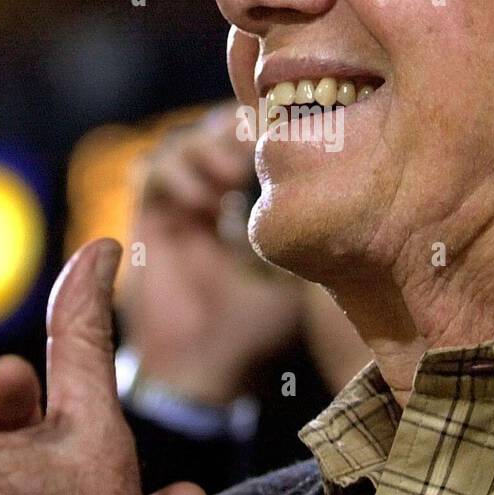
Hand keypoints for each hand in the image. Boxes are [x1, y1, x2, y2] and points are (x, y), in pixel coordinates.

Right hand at [117, 102, 303, 404]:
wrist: (203, 365)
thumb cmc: (254, 326)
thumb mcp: (299, 272)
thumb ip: (309, 233)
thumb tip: (345, 194)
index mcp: (243, 204)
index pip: (248, 142)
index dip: (263, 129)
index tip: (289, 137)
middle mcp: (207, 198)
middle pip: (213, 131)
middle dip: (233, 131)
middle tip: (256, 145)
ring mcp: (175, 206)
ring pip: (182, 142)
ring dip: (205, 148)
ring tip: (231, 176)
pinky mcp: (148, 219)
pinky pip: (150, 170)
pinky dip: (176, 174)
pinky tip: (202, 201)